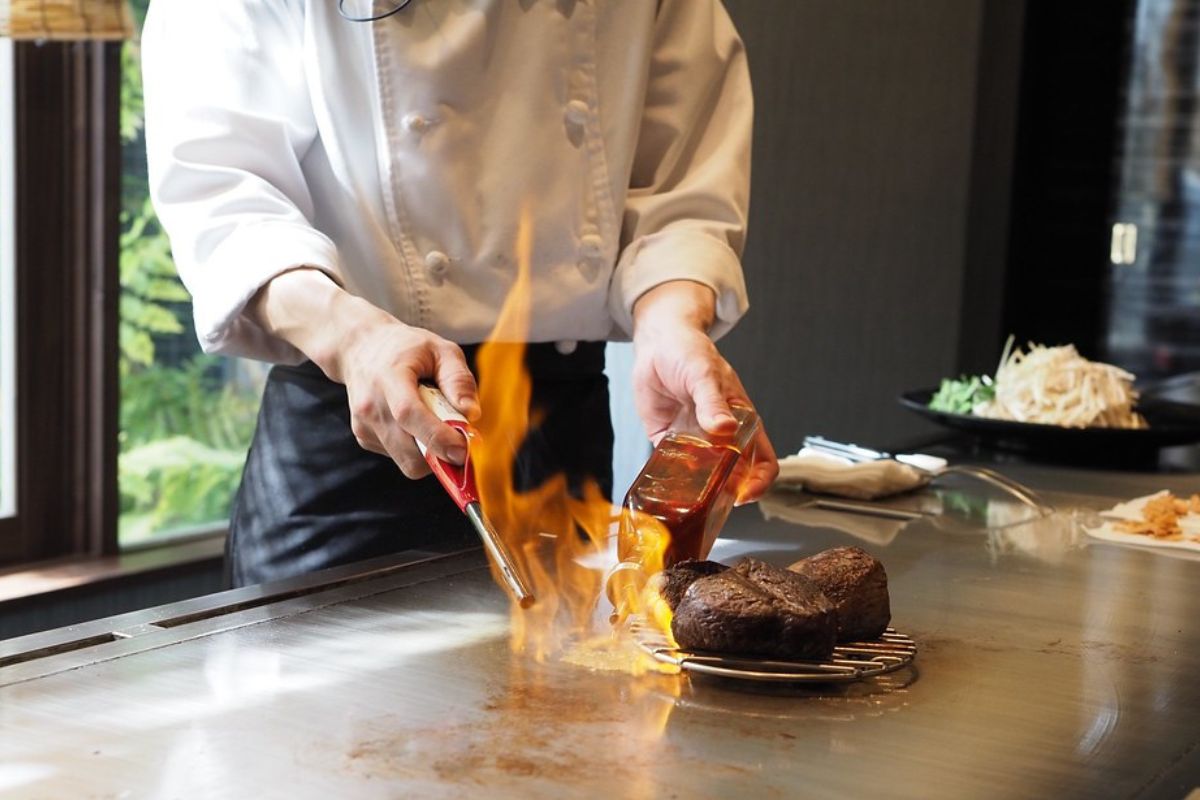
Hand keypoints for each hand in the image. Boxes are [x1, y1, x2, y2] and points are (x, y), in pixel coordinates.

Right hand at [250, 268, 478, 477]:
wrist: (360, 349)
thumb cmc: (405, 348)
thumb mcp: (440, 349)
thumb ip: (458, 380)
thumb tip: (471, 415)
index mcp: (388, 378)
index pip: (409, 415)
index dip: (438, 438)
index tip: (463, 450)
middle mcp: (370, 406)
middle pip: (409, 452)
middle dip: (441, 454)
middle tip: (460, 438)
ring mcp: (363, 425)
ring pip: (406, 461)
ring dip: (429, 452)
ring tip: (432, 420)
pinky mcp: (364, 438)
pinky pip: (398, 456)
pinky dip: (415, 448)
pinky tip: (414, 422)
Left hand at [631, 281, 778, 502]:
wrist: (658, 344)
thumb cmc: (690, 352)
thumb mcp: (704, 374)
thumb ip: (713, 402)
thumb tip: (725, 428)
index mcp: (741, 421)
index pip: (762, 460)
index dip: (758, 481)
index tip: (744, 494)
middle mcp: (721, 436)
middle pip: (734, 476)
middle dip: (727, 493)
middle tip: (713, 500)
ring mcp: (696, 441)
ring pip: (704, 478)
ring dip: (699, 489)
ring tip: (689, 497)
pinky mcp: (669, 442)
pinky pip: (673, 468)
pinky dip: (672, 479)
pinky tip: (666, 484)